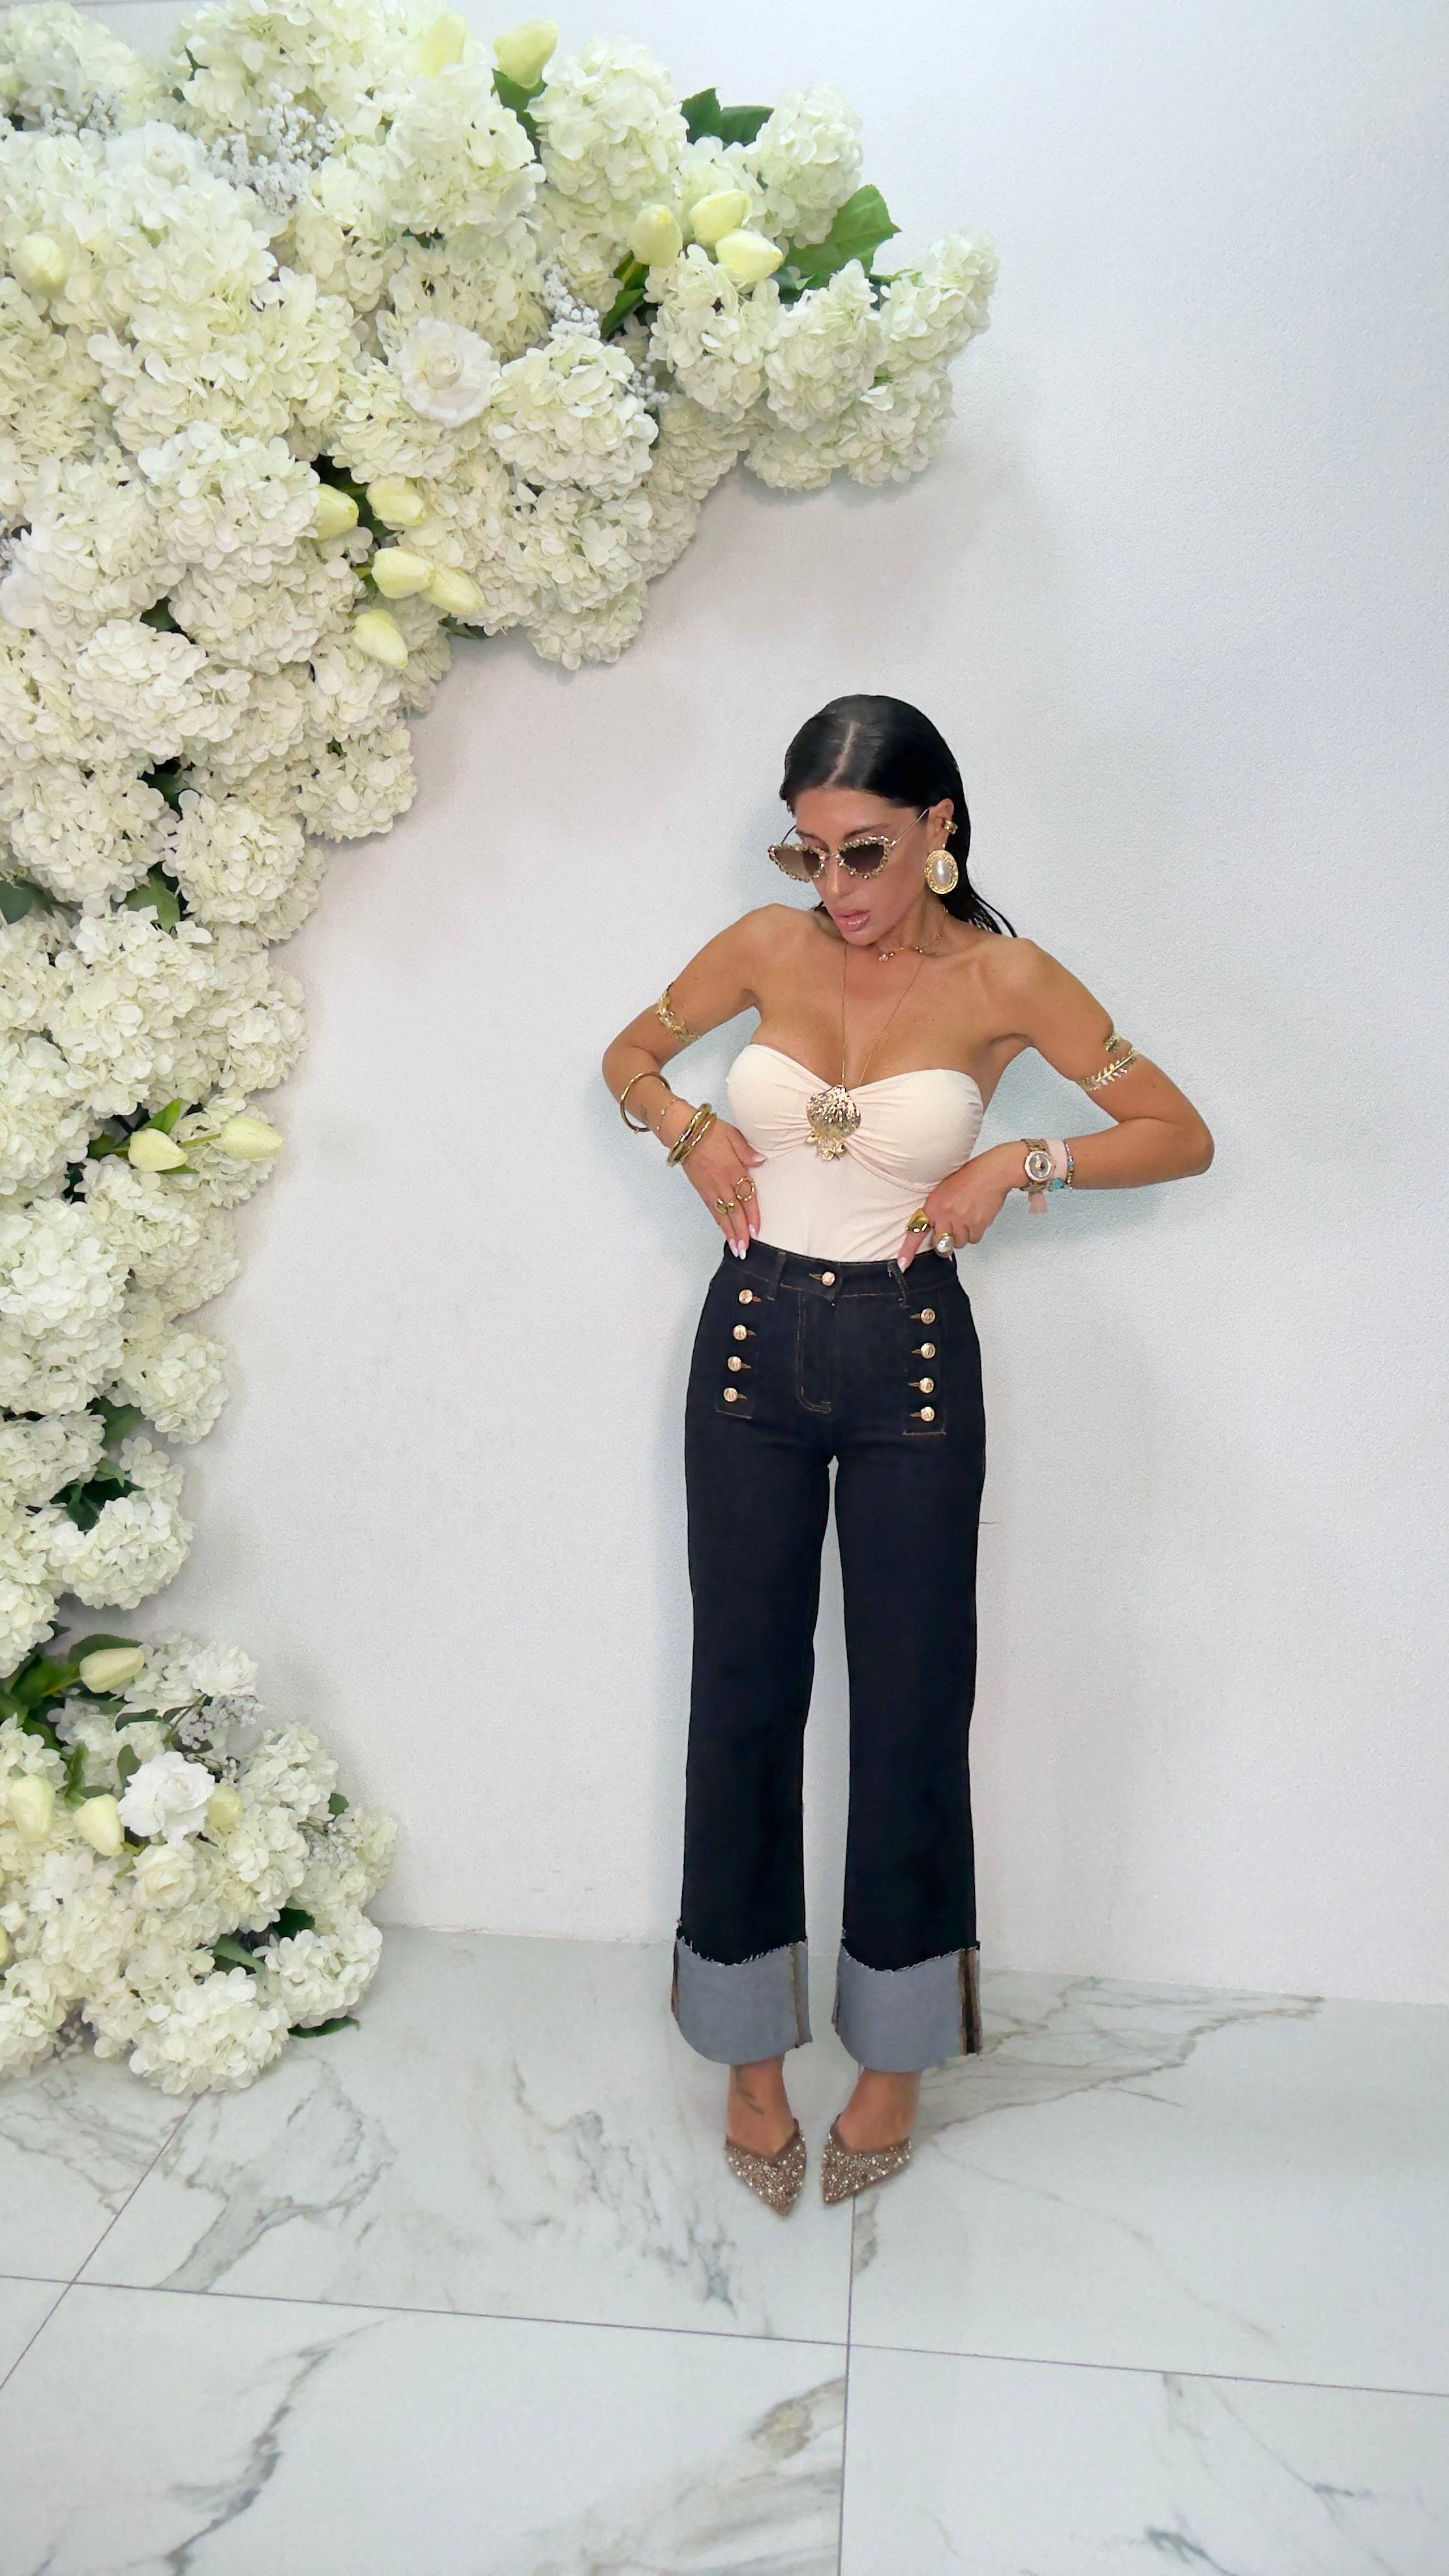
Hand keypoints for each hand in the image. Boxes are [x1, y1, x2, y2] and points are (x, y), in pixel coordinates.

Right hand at [680, 1118, 764, 1255]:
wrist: (684, 1132)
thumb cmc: (709, 1131)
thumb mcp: (733, 1134)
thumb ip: (747, 1151)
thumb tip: (761, 1160)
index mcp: (733, 1169)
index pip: (746, 1195)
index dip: (752, 1214)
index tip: (756, 1230)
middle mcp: (721, 1182)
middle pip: (734, 1211)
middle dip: (740, 1232)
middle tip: (744, 1250)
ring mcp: (710, 1188)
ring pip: (722, 1215)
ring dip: (729, 1233)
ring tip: (736, 1249)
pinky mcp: (701, 1189)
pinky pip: (712, 1210)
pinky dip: (719, 1223)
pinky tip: (724, 1232)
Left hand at [897, 1143, 1019, 1264]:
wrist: (990, 1174)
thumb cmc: (969, 1178)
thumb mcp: (943, 1191)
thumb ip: (937, 1211)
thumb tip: (937, 1228)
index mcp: (933, 1206)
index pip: (916, 1231)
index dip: (908, 1250)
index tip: (903, 1263)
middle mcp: (945, 1215)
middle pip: (940, 1244)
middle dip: (946, 1241)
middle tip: (953, 1230)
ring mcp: (961, 1221)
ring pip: (959, 1243)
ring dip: (963, 1235)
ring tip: (968, 1218)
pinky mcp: (977, 1225)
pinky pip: (973, 1239)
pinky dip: (975, 1232)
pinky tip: (977, 1219)